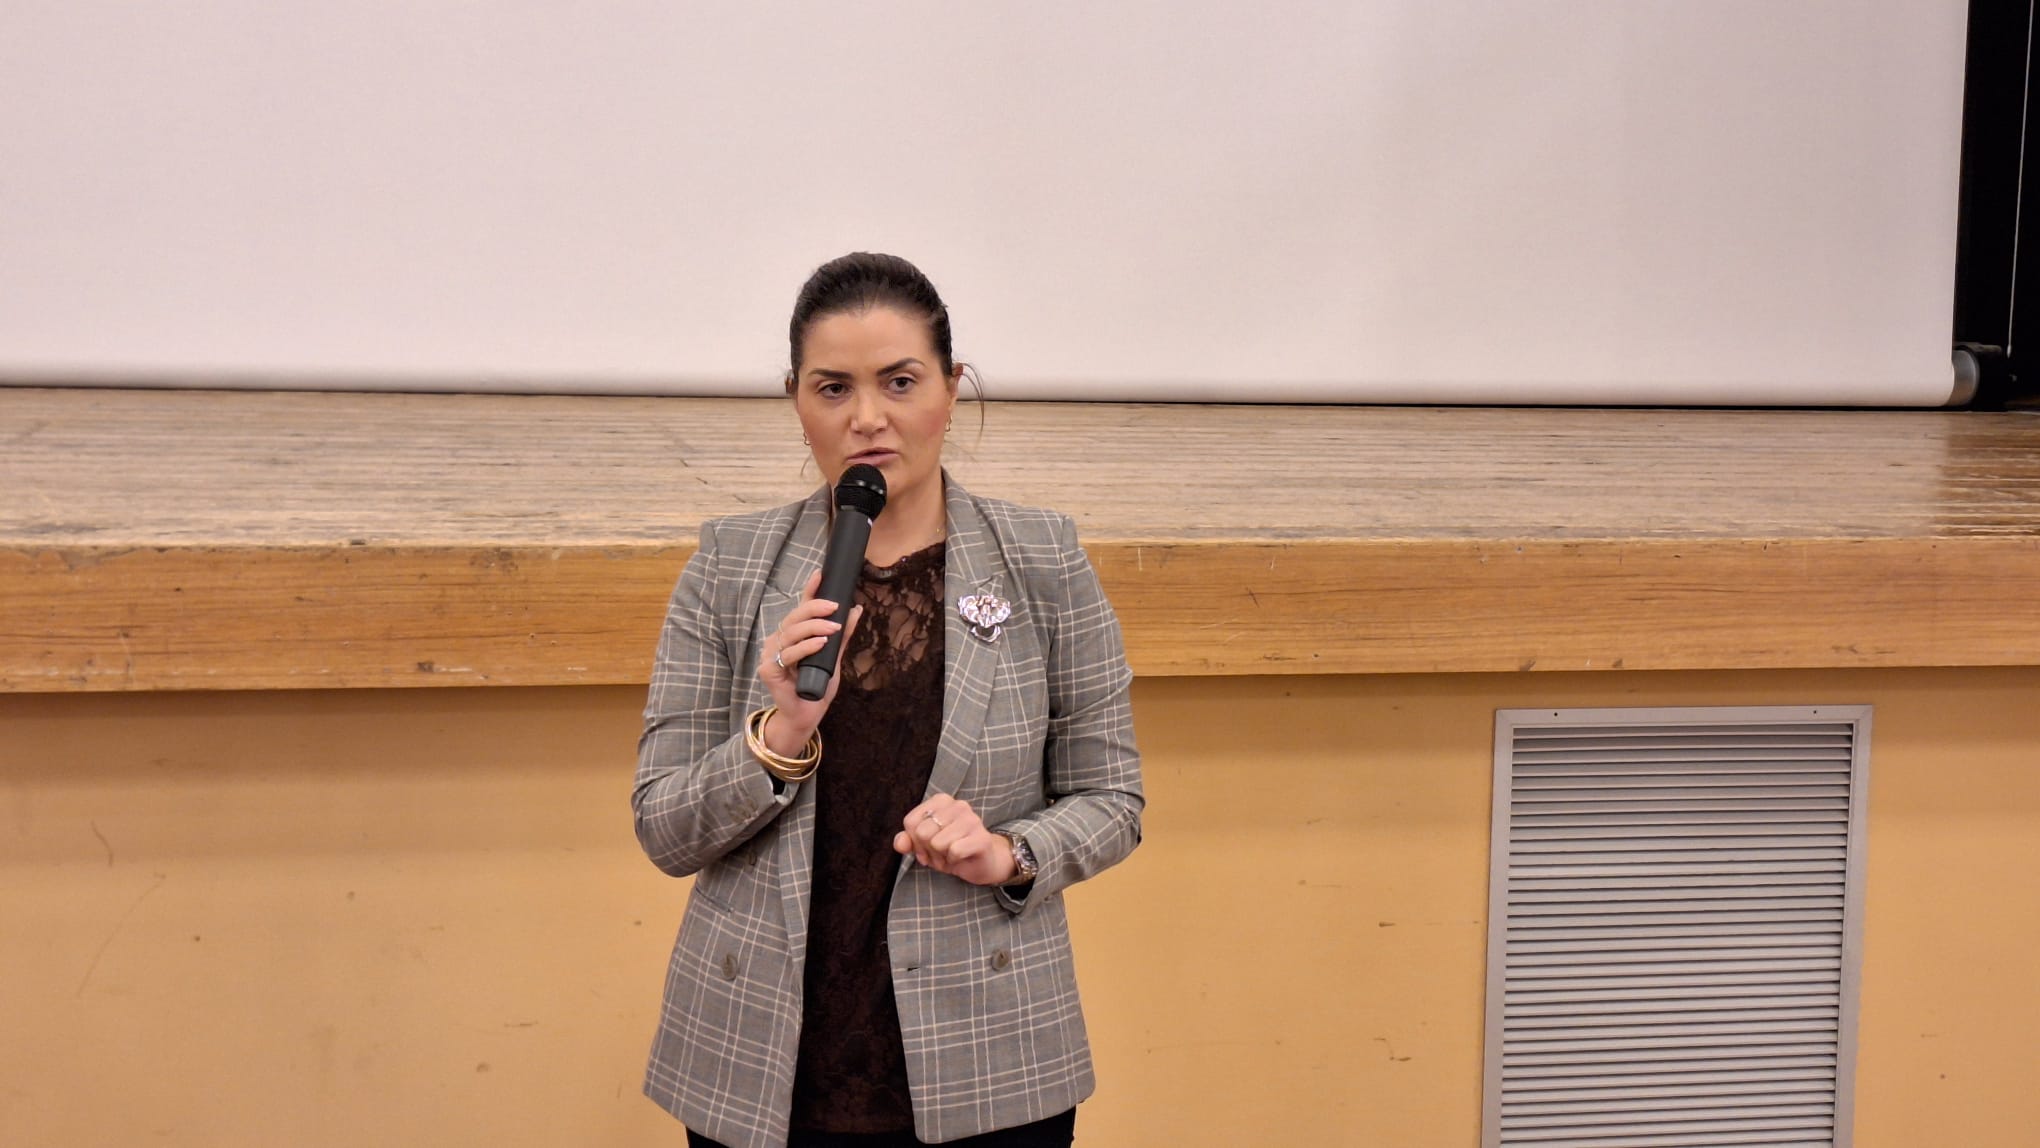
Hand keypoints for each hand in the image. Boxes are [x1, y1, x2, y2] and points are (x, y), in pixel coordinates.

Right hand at [757, 569, 861, 755]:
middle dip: (815, 609)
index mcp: (792, 635)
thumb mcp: (834, 658)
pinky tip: (820, 644)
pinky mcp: (769, 670)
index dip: (810, 591)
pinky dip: (806, 648)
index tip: (821, 574)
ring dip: (814, 628)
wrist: (807, 715)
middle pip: (794, 618)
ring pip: (791, 633)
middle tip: (835, 607)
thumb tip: (856, 609)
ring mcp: (771, 655)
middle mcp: (778, 641)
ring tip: (832, 628)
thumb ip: (842, 636)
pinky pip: (788, 654)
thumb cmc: (817, 686)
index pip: (800, 608)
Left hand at [894, 793, 1019, 886]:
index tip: (928, 845)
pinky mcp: (982, 837)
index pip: (911, 822)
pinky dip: (953, 860)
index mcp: (941, 800)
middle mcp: (958, 805)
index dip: (915, 841)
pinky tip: (961, 858)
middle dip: (928, 850)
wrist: (981, 863)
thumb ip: (908, 841)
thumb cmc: (950, 850)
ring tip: (950, 855)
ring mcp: (972, 820)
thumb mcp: (923, 845)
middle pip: (923, 833)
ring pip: (937, 843)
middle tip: (941, 852)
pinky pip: (954, 851)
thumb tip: (900, 843)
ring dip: (941, 857)